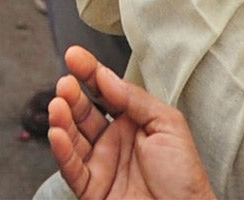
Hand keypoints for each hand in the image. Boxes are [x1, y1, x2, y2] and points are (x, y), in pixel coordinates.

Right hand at [48, 46, 215, 199]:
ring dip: (62, 119)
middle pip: (84, 112)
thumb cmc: (185, 178)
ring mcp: (101, 164)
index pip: (105, 92)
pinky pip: (72, 168)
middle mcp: (113, 141)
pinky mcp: (91, 189)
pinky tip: (58, 133)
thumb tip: (106, 76)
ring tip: (58, 104)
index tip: (75, 56)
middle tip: (66, 83)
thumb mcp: (168, 125)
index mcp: (133, 122)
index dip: (89, 73)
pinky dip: (61, 150)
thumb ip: (135, 98)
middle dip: (72, 95)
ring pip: (73, 137)